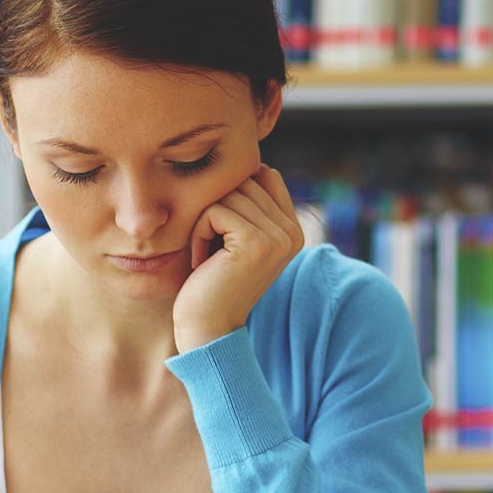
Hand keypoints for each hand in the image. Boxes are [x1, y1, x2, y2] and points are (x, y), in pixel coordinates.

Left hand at [174, 165, 303, 353]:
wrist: (208, 330)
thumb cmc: (213, 282)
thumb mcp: (237, 239)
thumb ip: (251, 204)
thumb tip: (253, 162)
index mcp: (294, 229)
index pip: (265, 176)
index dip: (234, 195)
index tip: (224, 234)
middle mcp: (292, 231)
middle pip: (244, 181)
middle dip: (217, 209)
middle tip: (213, 249)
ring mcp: (277, 237)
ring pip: (228, 194)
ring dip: (204, 222)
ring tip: (209, 255)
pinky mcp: (256, 242)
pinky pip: (214, 210)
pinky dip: (198, 232)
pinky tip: (202, 261)